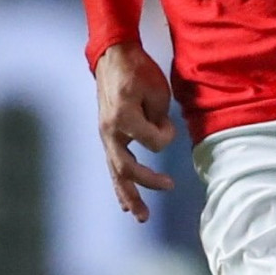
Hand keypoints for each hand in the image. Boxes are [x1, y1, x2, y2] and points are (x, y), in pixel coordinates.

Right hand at [93, 41, 179, 221]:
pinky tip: (126, 204)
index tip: (169, 121)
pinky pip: (112, 166)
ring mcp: (105, 136)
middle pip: (127, 168)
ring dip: (129, 196)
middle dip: (147, 183)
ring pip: (116, 173)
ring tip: (141, 216)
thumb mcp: (157, 90)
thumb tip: (159, 139)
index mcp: (123, 116)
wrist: (113, 58)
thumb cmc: (138, 71)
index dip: (167, 133)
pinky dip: (120, 187)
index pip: (154, 141)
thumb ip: (159, 118)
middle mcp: (110, 130)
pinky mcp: (107, 137)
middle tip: (170, 186)